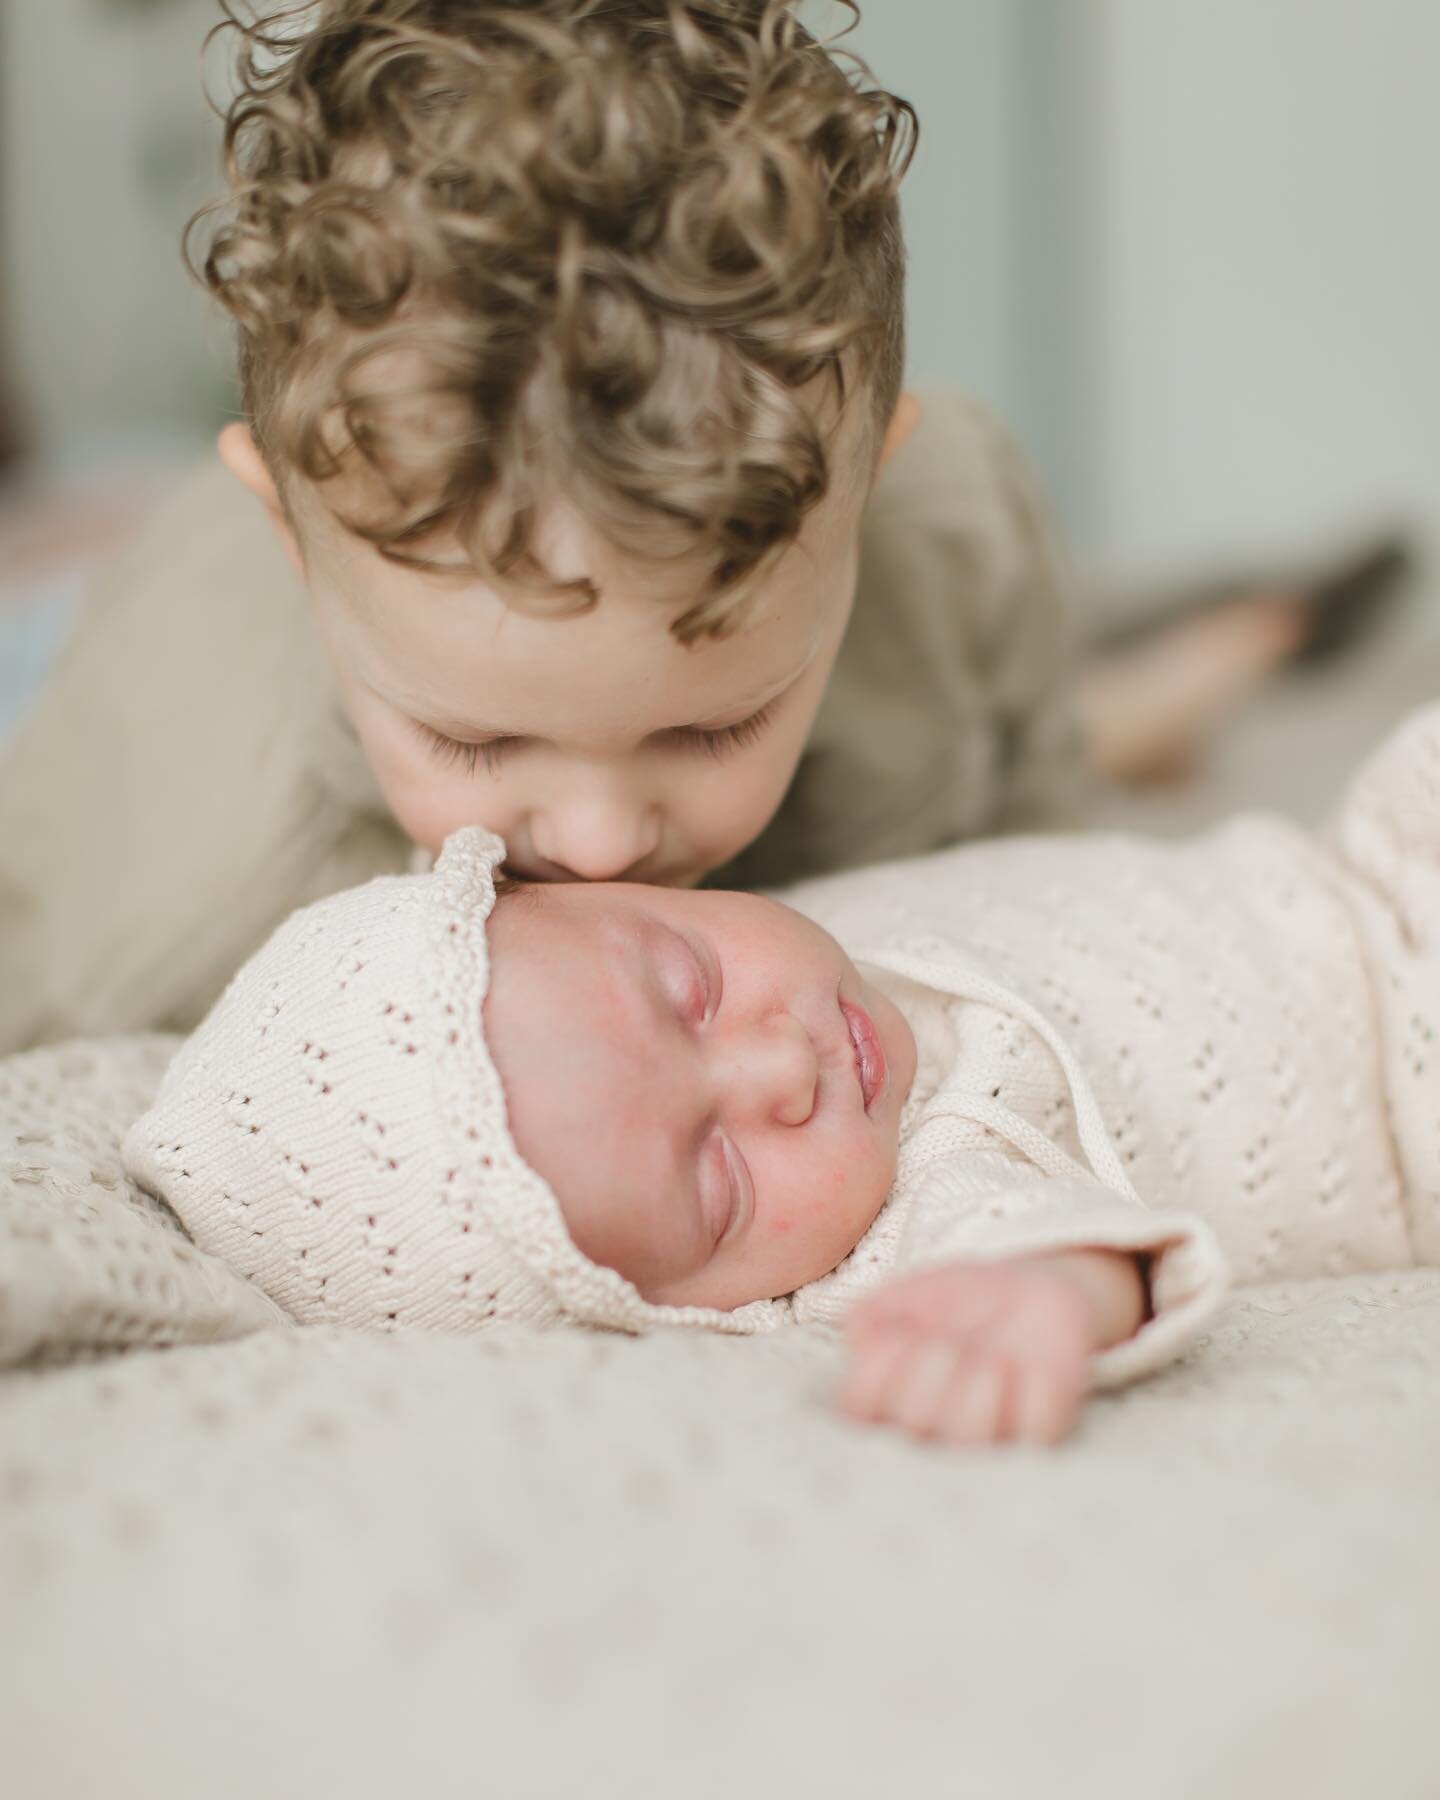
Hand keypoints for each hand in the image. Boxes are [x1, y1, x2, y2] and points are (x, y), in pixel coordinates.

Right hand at [838, 1250, 1142, 1447]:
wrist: (1026, 1294)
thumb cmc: (958, 1302)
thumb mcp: (908, 1294)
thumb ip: (873, 1313)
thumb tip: (865, 1339)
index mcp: (890, 1396)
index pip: (858, 1410)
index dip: (874, 1371)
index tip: (897, 1335)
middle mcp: (932, 1427)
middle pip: (913, 1425)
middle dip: (929, 1370)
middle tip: (949, 1342)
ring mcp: (987, 1435)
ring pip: (969, 1437)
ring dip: (976, 1385)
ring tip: (993, 1357)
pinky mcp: (1041, 1431)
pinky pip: (1035, 1430)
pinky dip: (1032, 1390)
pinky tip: (1028, 1366)